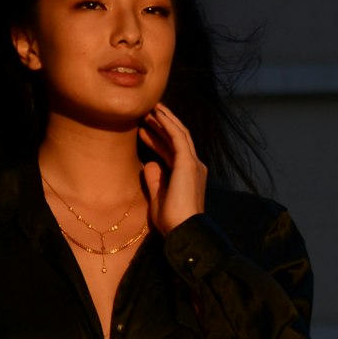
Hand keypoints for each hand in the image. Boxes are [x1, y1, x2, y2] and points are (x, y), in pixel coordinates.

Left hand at [139, 102, 207, 236]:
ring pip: (179, 134)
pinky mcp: (189, 163)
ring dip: (165, 120)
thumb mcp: (158, 198)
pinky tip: (158, 114)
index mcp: (187, 176)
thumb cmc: (171, 221)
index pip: (172, 152)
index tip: (144, 130)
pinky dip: (168, 124)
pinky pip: (178, 138)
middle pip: (177, 139)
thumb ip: (155, 180)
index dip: (158, 139)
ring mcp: (193, 164)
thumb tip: (149, 164)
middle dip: (162, 125)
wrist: (183, 230)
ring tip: (151, 107)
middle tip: (147, 113)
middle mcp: (194, 167)